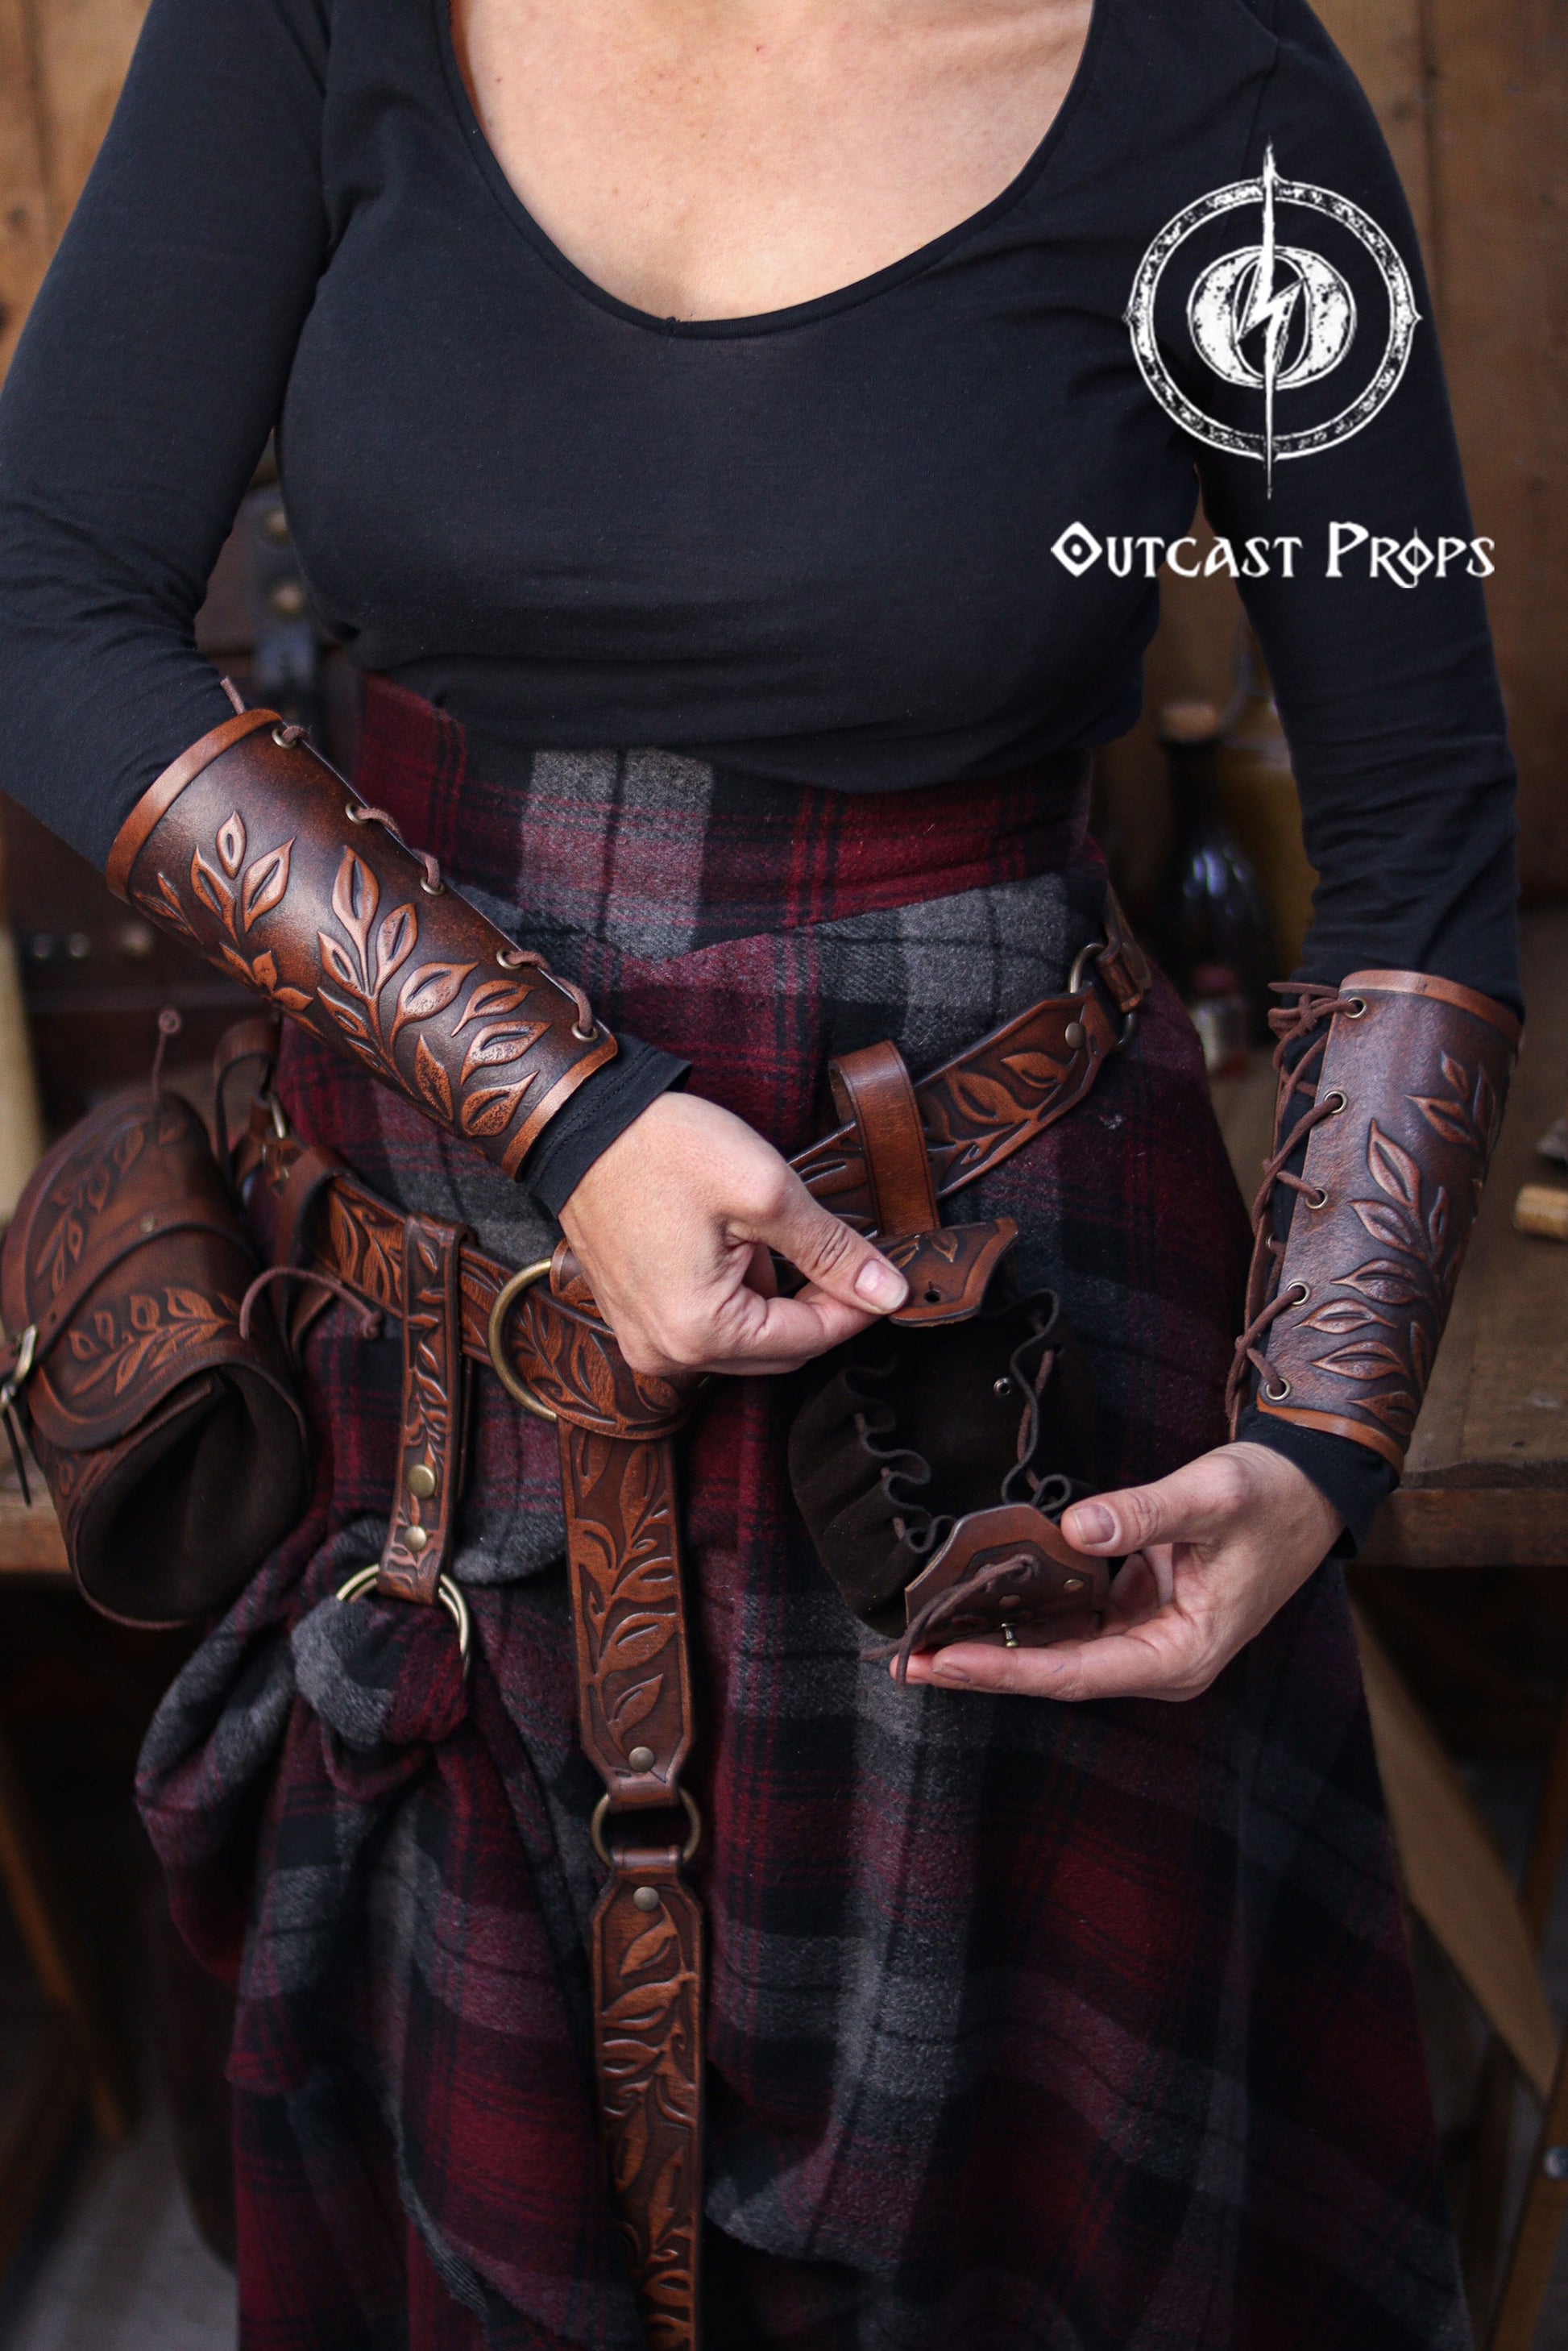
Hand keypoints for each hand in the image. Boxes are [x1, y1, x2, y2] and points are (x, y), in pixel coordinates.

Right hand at [559, 1090, 907, 1377]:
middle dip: (816, 1305)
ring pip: (746, 1339)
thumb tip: (888, 1291)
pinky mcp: (634, 1319)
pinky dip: (735, 1294)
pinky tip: (733, 1244)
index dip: (857, 1306)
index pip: (809, 1340)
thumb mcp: (765, 1191)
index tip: (884, 1273)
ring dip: (772, 1297)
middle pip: (778, 1350)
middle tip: (837, 1247)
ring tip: (766, 1234)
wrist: (579, 1123)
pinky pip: (707, 1324)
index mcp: (699, 1333)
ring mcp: (644, 1340)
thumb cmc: (662, 1150)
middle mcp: (666, 1355)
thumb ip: (832, 1250)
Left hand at [899, 1442, 1341, 1701]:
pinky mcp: (1135, 1613)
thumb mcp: (1212, 1496)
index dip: (1007, 1670)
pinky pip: (1068, 1621)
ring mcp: (1146, 1638)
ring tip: (920, 1635)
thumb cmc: (1270, 1497)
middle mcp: (1159, 1659)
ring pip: (1056, 1651)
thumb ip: (1143, 1513)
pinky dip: (1023, 1613)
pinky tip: (973, 1600)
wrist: (1308, 1487)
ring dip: (994, 1644)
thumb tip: (1073, 1528)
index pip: (1077, 1675)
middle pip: (1055, 1674)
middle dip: (982, 1667)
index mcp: (1183, 1653)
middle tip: (905, 1659)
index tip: (945, 1659)